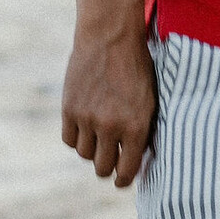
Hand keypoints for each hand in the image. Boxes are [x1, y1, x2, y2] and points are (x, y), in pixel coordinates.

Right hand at [61, 29, 157, 187]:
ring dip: (92, 149)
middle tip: (110, 160)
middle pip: (101, 167)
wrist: (110, 36)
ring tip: (99, 136)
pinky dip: (76, 137)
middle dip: (107, 167)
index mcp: (136, 126)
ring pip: (85, 154)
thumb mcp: (150, 99)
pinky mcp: (69, 108)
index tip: (121, 181)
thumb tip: (138, 159)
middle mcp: (110, 126)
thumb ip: (144, 129)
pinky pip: (69, 139)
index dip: (123, 180)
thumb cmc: (137, 67)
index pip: (126, 171)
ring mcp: (87, 118)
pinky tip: (85, 127)